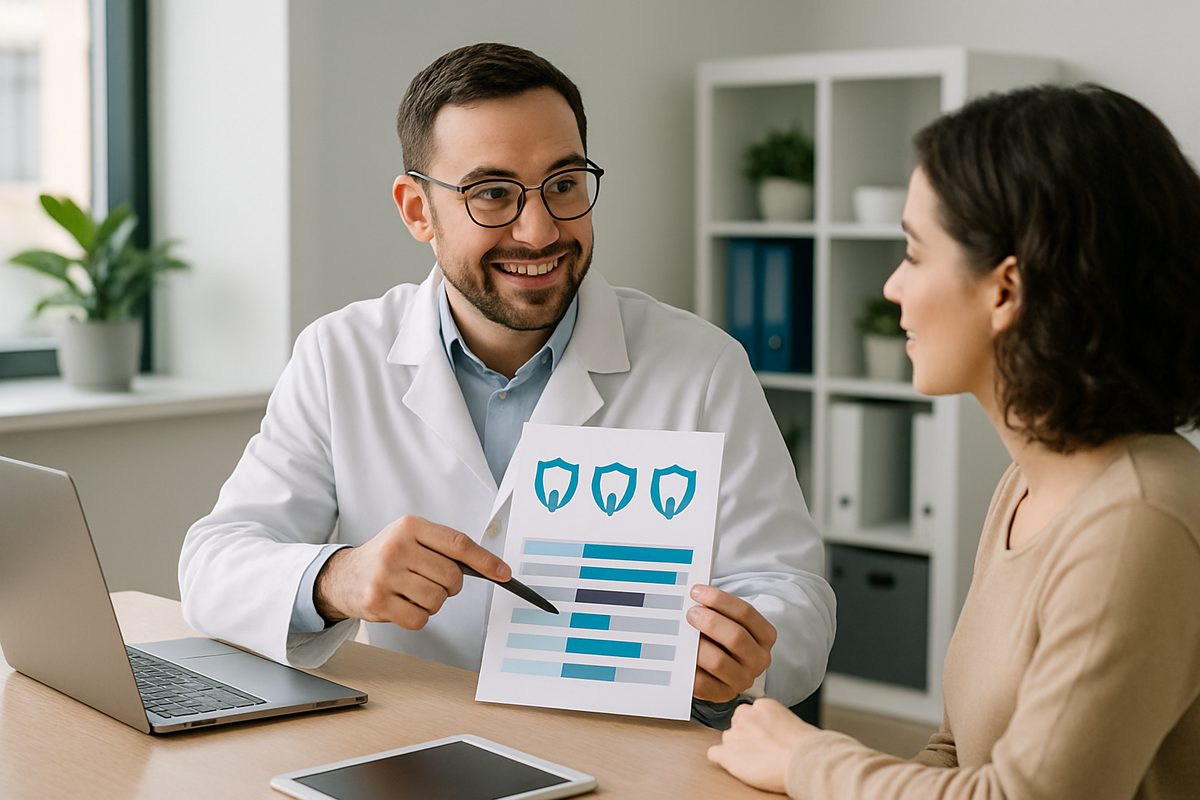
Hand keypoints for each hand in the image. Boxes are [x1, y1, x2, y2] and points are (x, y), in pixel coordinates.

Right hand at [314, 515, 509, 629]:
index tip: (504, 573)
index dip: (486, 561)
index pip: (458, 544)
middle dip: (450, 586)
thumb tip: (489, 567)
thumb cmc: (387, 557)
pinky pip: (419, 619)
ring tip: (415, 593)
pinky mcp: (377, 602)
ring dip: (433, 603)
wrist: (343, 576)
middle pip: (451, 576)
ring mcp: (385, 575)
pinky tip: (403, 605)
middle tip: (433, 582)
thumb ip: (444, 547)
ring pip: (437, 600)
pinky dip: (418, 617)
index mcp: (410, 526)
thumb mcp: (411, 537)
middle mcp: (397, 547)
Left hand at [687, 584, 775, 701]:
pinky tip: (679, 656)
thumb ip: (716, 609)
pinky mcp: (723, 694)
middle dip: (709, 621)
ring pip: (718, 661)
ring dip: (697, 645)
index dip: (719, 600)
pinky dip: (689, 668)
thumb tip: (693, 596)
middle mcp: (759, 659)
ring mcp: (743, 679)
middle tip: (690, 613)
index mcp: (765, 636)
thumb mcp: (728, 621)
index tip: (696, 592)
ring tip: (683, 635)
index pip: (745, 613)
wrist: (722, 669)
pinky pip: (702, 683)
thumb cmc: (722, 637)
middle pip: (735, 636)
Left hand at [708, 698, 816, 792]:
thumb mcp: (792, 721)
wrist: (802, 760)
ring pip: (728, 738)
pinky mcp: (727, 754)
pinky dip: (721, 758)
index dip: (758, 725)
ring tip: (752, 759)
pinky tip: (732, 763)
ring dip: (736, 747)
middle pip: (737, 722)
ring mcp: (735, 735)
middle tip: (759, 747)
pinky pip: (714, 753)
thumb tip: (775, 730)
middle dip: (745, 734)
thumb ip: (776, 721)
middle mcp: (745, 716)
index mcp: (762, 705)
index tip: (764, 734)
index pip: (751, 711)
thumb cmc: (805, 746)